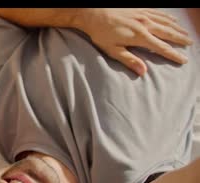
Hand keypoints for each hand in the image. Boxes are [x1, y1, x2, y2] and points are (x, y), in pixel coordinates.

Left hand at [77, 8, 192, 75]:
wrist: (93, 12)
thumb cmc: (100, 33)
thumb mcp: (112, 50)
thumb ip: (129, 60)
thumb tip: (143, 72)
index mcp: (139, 36)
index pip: (161, 48)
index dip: (173, 55)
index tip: (183, 60)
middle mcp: (145, 24)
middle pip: (168, 33)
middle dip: (180, 40)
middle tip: (190, 45)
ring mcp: (143, 15)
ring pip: (166, 21)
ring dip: (177, 28)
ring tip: (186, 34)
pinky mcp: (140, 9)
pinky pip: (159, 13)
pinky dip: (168, 17)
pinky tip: (173, 19)